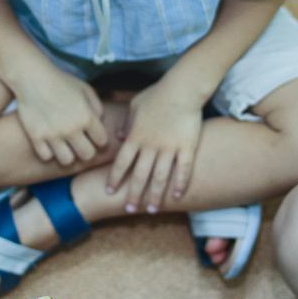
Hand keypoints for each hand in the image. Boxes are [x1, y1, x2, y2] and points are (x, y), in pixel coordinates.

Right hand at [9, 59, 107, 165]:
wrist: (32, 76)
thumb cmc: (60, 81)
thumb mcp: (84, 88)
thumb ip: (96, 105)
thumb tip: (99, 121)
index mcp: (86, 116)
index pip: (102, 141)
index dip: (98, 139)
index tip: (92, 135)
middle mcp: (71, 128)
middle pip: (87, 155)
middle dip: (85, 151)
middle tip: (79, 144)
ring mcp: (53, 134)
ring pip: (67, 161)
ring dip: (67, 154)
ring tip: (64, 146)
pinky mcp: (36, 136)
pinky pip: (46, 156)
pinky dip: (48, 152)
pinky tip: (48, 142)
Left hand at [106, 79, 204, 211]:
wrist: (182, 88)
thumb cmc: (158, 94)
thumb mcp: (135, 105)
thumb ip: (127, 123)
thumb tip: (119, 136)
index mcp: (136, 136)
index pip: (122, 162)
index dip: (115, 179)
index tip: (110, 192)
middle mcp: (151, 145)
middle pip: (139, 175)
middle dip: (133, 194)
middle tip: (129, 210)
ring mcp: (170, 147)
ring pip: (160, 177)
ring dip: (155, 195)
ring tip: (152, 210)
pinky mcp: (187, 147)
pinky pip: (183, 170)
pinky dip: (180, 184)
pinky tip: (177, 196)